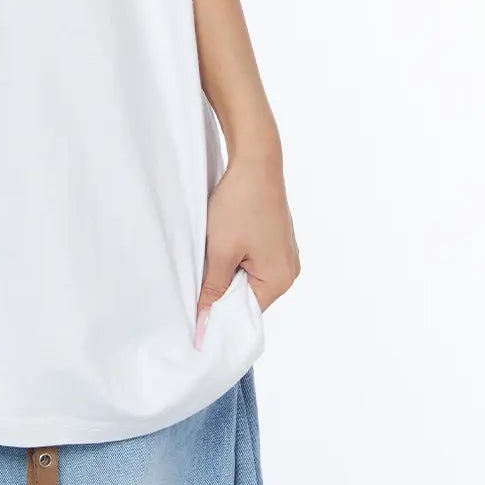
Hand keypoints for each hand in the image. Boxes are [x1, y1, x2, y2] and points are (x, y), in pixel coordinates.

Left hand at [194, 151, 299, 347]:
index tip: (196, 310)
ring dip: (227, 271)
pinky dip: (235, 258)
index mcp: (280, 280)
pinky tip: (222, 242)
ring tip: (211, 254)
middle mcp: (289, 271)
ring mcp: (285, 254)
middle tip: (198, 277)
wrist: (255, 161)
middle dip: (222, 290)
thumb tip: (204, 322)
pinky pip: (254, 261)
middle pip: (248, 296)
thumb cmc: (240, 205)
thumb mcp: (220, 251)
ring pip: (248, 277)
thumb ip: (212, 290)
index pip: (245, 313)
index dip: (219, 312)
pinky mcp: (277, 240)